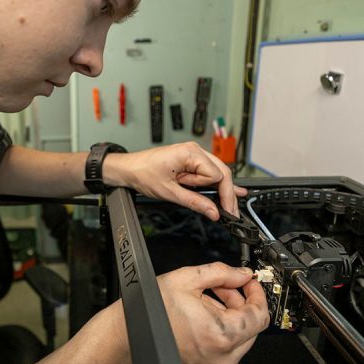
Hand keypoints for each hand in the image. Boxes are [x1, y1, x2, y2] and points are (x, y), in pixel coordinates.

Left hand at [103, 142, 246, 219]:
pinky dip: (218, 183)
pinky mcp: (190, 160)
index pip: (216, 175)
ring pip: (217, 172)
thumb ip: (194, 202)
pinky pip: (209, 171)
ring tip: (230, 207)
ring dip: (222, 190)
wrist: (128, 169)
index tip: (220, 209)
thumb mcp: (170, 192)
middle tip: (231, 213)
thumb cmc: (143, 174)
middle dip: (227, 193)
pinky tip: (235, 190)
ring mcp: (193, 154)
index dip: (216, 193)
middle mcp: (194, 150)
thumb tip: (213, 212)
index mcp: (190, 153)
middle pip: (222, 172)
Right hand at [118, 262, 268, 363]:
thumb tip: (241, 273)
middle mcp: (223, 354)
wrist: (129, 333)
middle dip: (241, 300)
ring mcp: (216, 363)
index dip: (258, 293)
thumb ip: (221, 273)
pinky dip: (222, 326)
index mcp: (221, 333)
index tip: (250, 281)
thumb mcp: (187, 279)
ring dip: (231, 313)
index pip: (260, 314)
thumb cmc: (151, 310)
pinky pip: (227, 344)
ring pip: (240, 335)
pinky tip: (204, 312)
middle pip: (251, 325)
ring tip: (209, 297)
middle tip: (226, 284)